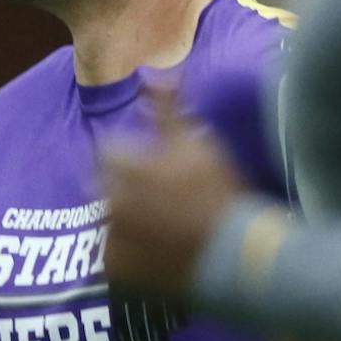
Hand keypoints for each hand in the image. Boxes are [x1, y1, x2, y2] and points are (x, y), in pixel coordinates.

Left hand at [101, 88, 249, 296]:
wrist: (234, 257)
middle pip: (106, 185)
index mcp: (123, 167)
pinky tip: (157, 249)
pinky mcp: (117, 270)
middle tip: (162, 196)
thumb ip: (167, 105)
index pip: (107, 151)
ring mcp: (111, 239)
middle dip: (126, 186)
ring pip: (109, 219)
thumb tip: (152, 70)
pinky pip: (113, 254)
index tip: (156, 165)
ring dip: (126, 218)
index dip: (131, 155)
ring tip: (162, 225)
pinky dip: (129, 250)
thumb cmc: (217, 193)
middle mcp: (109, 202)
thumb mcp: (196, 141)